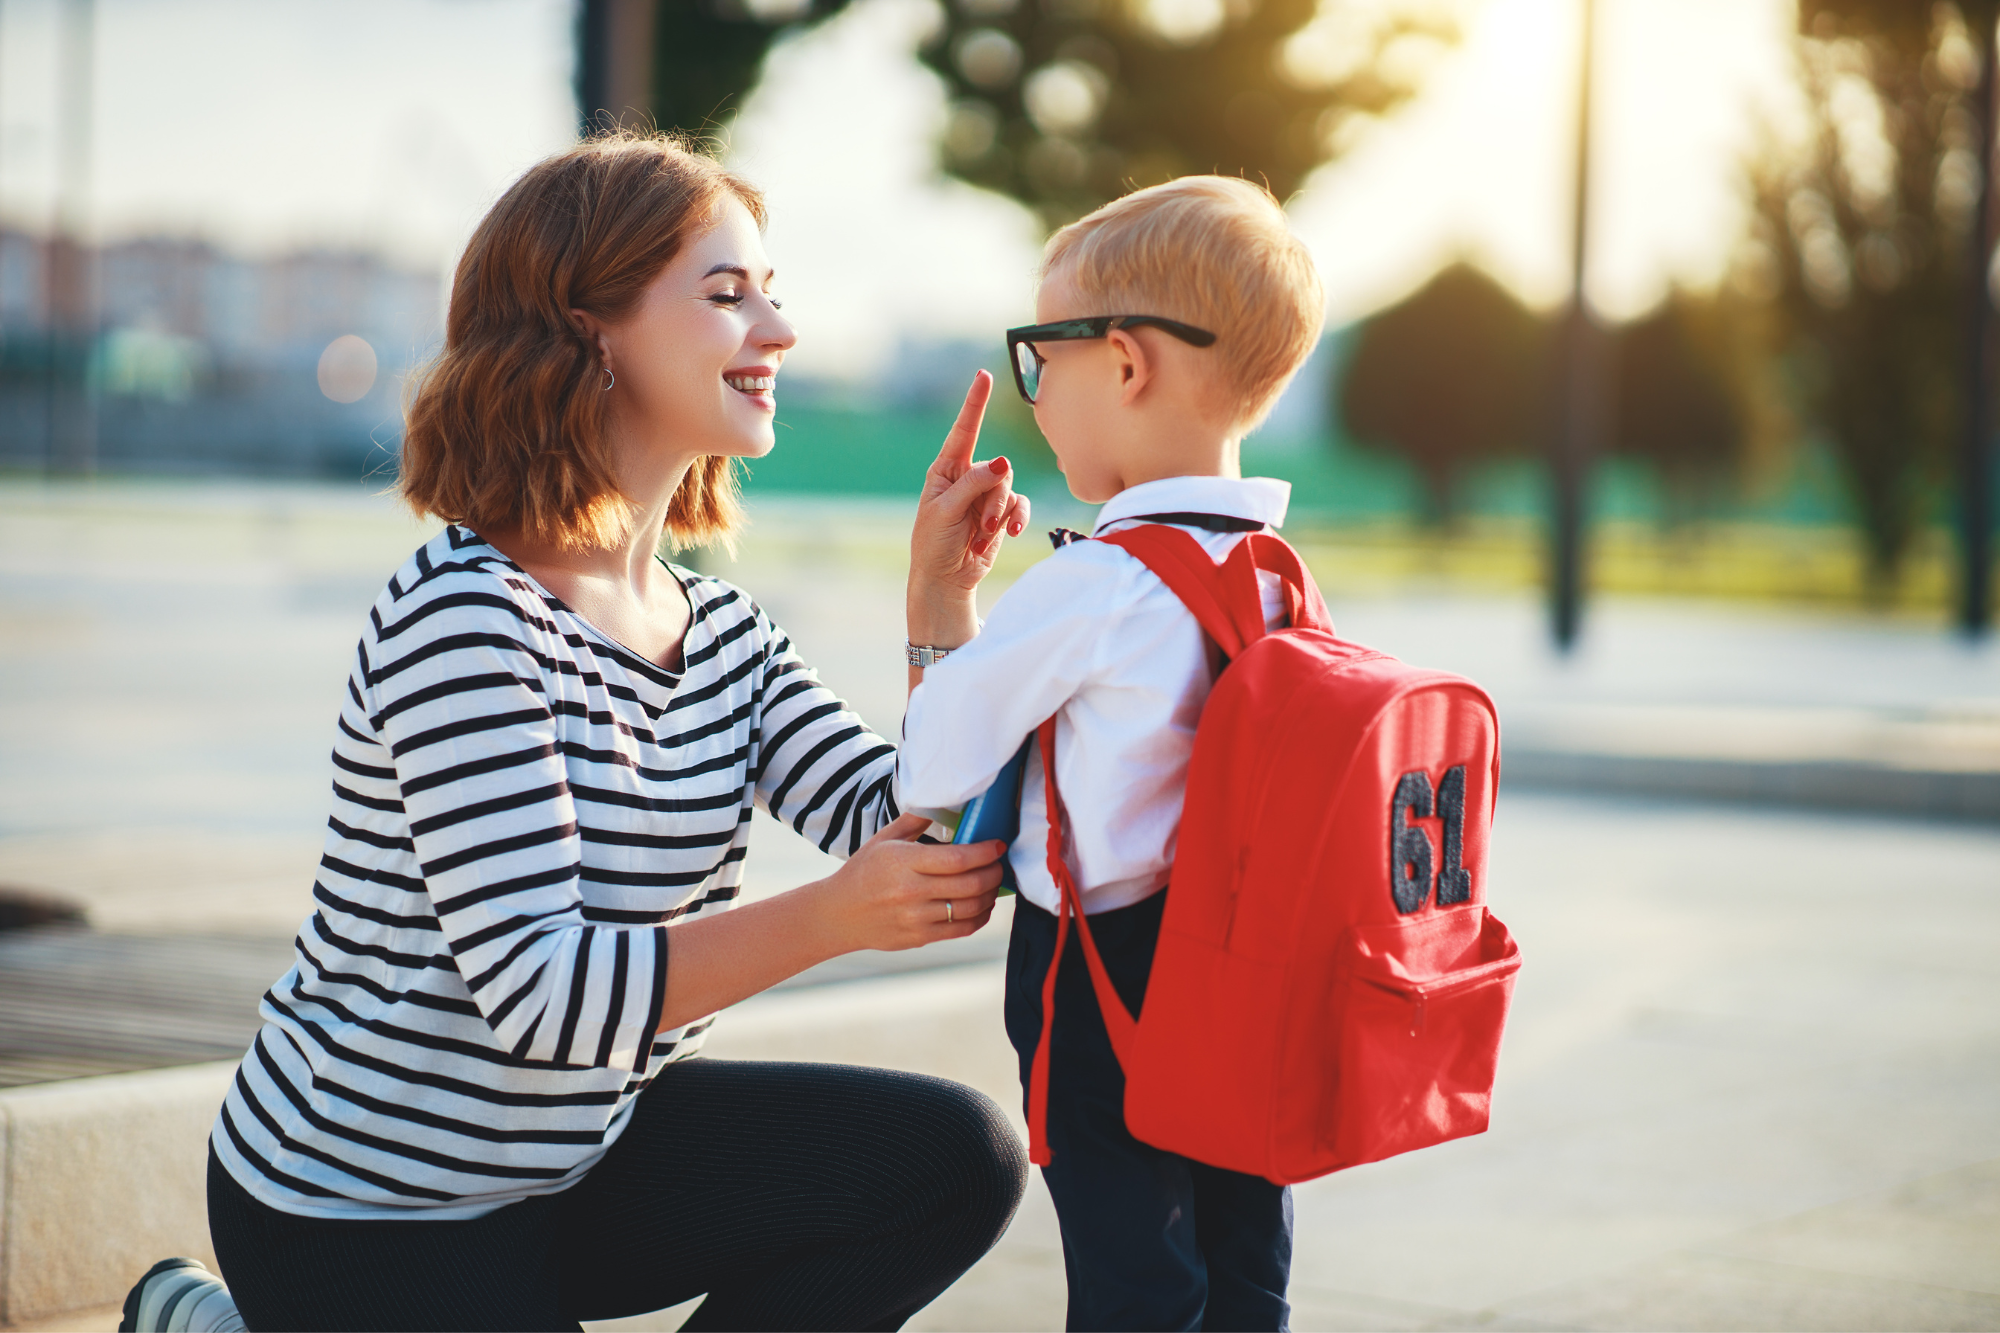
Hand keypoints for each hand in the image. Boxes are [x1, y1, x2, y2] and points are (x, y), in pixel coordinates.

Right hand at [810, 813, 1004, 952]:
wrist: (839, 914)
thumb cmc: (863, 871)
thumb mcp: (884, 839)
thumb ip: (915, 819)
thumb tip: (947, 800)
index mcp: (904, 862)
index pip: (958, 859)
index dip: (985, 852)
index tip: (998, 845)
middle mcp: (911, 891)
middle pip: (970, 884)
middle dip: (994, 873)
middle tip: (1000, 864)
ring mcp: (916, 918)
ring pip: (970, 909)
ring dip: (991, 895)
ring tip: (994, 883)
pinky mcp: (920, 938)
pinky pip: (962, 930)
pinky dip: (980, 917)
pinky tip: (983, 906)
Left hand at [908, 371, 1031, 643]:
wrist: (944, 579)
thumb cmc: (933, 544)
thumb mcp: (945, 511)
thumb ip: (974, 485)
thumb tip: (1004, 462)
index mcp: (945, 470)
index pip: (963, 431)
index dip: (975, 403)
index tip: (983, 376)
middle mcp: (967, 477)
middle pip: (996, 469)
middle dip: (991, 499)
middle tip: (981, 526)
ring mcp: (986, 495)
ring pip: (1008, 488)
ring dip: (999, 515)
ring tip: (983, 537)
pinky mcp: (1001, 514)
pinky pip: (1018, 506)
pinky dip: (1015, 519)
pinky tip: (1010, 534)